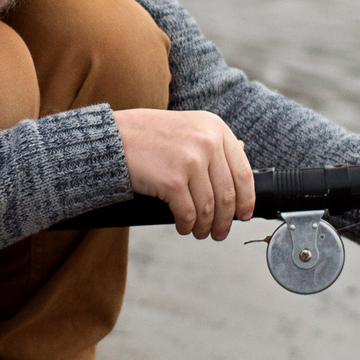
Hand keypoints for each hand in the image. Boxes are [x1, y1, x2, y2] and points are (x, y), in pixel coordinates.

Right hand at [116, 108, 254, 238]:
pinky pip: (188, 213)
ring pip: (209, 208)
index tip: (244, 215)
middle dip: (225, 220)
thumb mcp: (189, 127)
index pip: (243, 172)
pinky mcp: (172, 180)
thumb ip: (215, 141)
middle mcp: (207, 142)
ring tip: (200, 232)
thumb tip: (245, 152)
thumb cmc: (148, 135)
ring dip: (205, 226)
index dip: (246, 199)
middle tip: (220, 232)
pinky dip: (188, 226)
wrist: (112, 137)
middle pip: (227, 194)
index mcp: (215, 128)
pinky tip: (184, 228)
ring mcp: (191, 161)